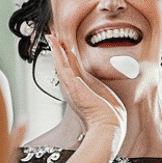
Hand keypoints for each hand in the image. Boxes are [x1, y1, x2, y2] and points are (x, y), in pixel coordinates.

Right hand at [48, 34, 125, 156]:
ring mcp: (71, 86)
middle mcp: (72, 87)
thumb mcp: (104, 95)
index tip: (63, 44)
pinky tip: (55, 43)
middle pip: (63, 64)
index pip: (71, 68)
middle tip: (53, 36)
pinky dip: (58, 54)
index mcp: (79, 89)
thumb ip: (99, 87)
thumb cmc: (109, 116)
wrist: (108, 126)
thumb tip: (102, 83)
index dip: (66, 55)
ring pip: (60, 63)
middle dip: (58, 49)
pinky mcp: (73, 85)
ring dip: (56, 48)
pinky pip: (63, 66)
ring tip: (52, 36)